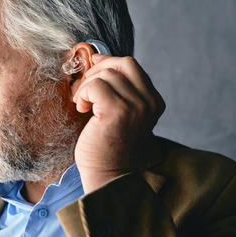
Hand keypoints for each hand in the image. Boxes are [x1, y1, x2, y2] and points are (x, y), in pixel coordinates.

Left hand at [71, 55, 164, 192]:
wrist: (109, 177)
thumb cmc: (109, 147)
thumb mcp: (121, 114)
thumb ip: (118, 91)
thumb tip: (97, 59)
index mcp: (153, 101)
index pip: (130, 66)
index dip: (107, 64)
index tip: (91, 72)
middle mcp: (149, 102)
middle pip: (121, 64)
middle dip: (97, 71)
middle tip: (84, 91)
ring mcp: (135, 106)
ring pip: (105, 74)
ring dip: (86, 87)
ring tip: (83, 105)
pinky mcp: (117, 111)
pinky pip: (95, 85)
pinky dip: (83, 94)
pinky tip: (82, 109)